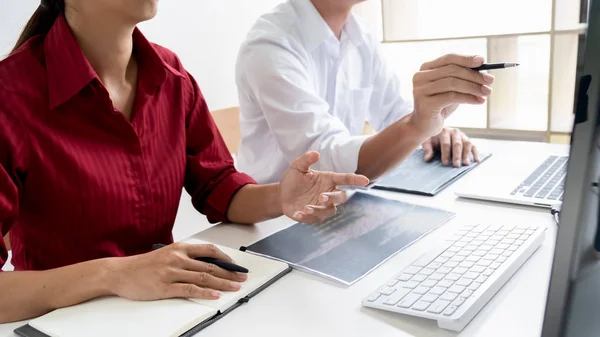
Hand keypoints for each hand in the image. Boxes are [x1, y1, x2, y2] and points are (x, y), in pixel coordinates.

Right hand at [111, 242, 247, 300]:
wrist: (120, 272)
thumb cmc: (143, 265)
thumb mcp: (166, 254)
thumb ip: (185, 257)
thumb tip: (208, 264)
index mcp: (179, 248)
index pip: (209, 250)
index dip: (226, 258)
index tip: (236, 265)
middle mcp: (177, 258)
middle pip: (210, 265)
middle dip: (229, 273)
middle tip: (242, 277)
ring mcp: (171, 272)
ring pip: (204, 277)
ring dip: (222, 283)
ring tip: (235, 287)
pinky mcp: (165, 287)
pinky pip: (190, 289)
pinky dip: (205, 292)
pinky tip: (215, 294)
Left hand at [280, 152, 368, 222]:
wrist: (282, 195)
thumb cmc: (292, 180)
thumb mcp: (297, 167)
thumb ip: (306, 160)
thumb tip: (316, 153)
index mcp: (328, 180)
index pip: (345, 179)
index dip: (356, 180)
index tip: (365, 180)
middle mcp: (329, 193)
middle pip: (341, 197)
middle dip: (334, 197)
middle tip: (321, 196)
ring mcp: (323, 206)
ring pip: (330, 210)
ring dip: (319, 210)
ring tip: (305, 208)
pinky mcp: (315, 216)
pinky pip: (315, 218)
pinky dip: (307, 217)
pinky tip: (297, 213)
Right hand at [410, 54, 494, 137]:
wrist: (424, 126)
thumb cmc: (440, 105)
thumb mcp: (452, 89)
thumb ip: (463, 78)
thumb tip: (485, 72)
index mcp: (426, 68)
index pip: (448, 58)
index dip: (466, 59)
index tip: (483, 61)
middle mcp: (420, 77)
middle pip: (452, 70)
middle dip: (474, 75)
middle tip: (490, 80)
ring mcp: (420, 90)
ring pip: (453, 83)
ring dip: (473, 87)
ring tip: (487, 92)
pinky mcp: (425, 104)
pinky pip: (451, 97)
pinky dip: (468, 98)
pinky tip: (479, 101)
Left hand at [422, 127, 479, 166]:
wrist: (439, 130)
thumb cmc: (433, 138)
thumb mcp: (427, 141)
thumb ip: (427, 149)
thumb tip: (428, 159)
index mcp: (444, 131)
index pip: (446, 143)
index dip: (445, 153)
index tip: (445, 163)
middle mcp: (455, 132)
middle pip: (457, 144)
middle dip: (457, 155)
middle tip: (456, 165)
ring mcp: (462, 136)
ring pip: (467, 144)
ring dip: (466, 154)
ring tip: (466, 163)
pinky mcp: (467, 140)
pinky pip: (473, 146)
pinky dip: (476, 153)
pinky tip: (476, 160)